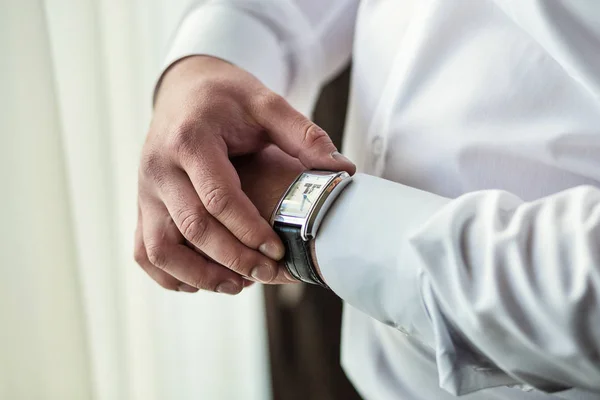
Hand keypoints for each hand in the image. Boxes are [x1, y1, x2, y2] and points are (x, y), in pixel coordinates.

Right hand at [134, 56, 354, 293]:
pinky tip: (202, 281)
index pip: (218, 198)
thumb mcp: (266, 102)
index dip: (250, 230)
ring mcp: (146, 189)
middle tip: (269, 274)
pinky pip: (144, 250)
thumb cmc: (227, 97)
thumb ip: (303, 134)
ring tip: (238, 286)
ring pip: (159, 248)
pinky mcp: (143, 203)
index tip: (279, 250)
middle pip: (192, 228)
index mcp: (190, 140)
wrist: (184, 88)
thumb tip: (344, 170)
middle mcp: (159, 167)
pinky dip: (170, 274)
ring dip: (199, 275)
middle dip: (234, 259)